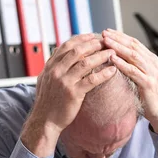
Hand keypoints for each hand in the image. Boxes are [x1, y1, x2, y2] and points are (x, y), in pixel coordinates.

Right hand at [21, 34, 115, 156]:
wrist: (45, 121)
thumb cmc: (48, 102)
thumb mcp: (46, 79)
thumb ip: (54, 65)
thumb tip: (60, 52)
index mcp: (50, 66)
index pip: (67, 45)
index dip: (82, 38)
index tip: (94, 36)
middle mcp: (56, 71)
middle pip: (77, 51)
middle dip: (93, 44)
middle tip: (106, 42)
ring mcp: (64, 82)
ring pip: (85, 63)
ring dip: (101, 56)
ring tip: (112, 53)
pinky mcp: (73, 93)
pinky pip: (92, 80)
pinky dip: (104, 74)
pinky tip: (112, 70)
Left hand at [102, 29, 157, 134]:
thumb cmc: (149, 96)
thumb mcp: (141, 77)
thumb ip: (133, 66)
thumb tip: (117, 57)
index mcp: (150, 59)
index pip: (134, 43)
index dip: (120, 36)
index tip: (107, 31)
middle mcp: (152, 63)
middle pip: (133, 46)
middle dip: (117, 38)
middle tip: (104, 33)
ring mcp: (151, 72)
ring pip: (133, 55)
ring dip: (118, 47)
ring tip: (106, 42)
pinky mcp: (148, 83)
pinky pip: (133, 71)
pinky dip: (122, 64)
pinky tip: (112, 59)